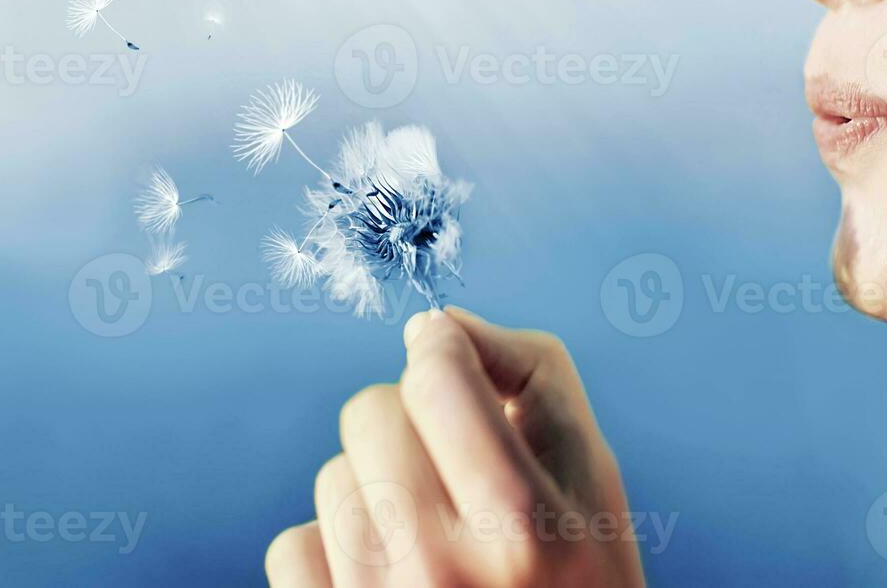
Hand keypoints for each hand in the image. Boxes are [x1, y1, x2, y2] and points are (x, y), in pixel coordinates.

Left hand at [265, 308, 645, 586]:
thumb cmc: (579, 575)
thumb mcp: (594, 476)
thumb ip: (534, 376)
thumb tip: (437, 323)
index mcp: (526, 524)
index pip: (436, 375)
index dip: (439, 343)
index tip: (446, 347)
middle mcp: (445, 571)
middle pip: (370, 410)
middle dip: (411, 417)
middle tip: (454, 459)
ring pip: (332, 474)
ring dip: (376, 484)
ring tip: (432, 527)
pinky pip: (293, 544)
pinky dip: (335, 547)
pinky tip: (390, 570)